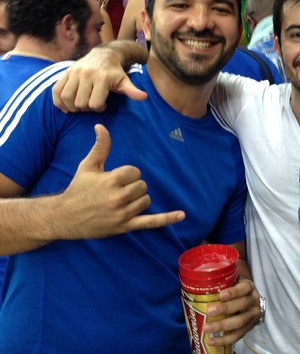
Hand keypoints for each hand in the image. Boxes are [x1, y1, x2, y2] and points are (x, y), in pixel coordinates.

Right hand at [52, 44, 147, 112]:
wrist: (104, 55)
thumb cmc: (115, 72)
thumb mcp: (125, 81)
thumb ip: (132, 91)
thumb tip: (144, 97)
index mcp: (101, 78)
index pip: (94, 104)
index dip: (99, 108)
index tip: (104, 104)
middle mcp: (86, 74)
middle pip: (80, 103)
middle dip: (86, 108)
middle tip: (92, 104)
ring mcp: (74, 73)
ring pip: (66, 98)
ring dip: (72, 106)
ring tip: (81, 104)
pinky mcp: (65, 73)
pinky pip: (56, 91)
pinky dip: (58, 101)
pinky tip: (67, 106)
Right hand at [57, 124, 185, 238]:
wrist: (64, 217)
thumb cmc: (78, 189)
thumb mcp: (88, 166)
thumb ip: (100, 147)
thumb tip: (102, 126)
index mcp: (111, 180)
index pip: (135, 172)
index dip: (127, 174)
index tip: (114, 179)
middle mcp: (118, 197)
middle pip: (143, 186)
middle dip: (132, 186)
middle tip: (116, 191)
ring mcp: (122, 213)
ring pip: (146, 200)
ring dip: (138, 199)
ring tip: (120, 201)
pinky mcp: (125, 226)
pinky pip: (151, 222)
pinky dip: (167, 219)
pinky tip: (181, 215)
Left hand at [202, 278, 262, 345]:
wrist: (249, 300)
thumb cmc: (235, 289)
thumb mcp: (233, 282)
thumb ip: (221, 282)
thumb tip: (199, 282)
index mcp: (249, 287)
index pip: (244, 288)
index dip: (233, 292)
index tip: (220, 295)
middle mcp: (254, 301)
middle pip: (243, 305)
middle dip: (225, 308)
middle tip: (209, 311)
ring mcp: (252, 316)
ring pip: (240, 322)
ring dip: (222, 326)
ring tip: (206, 328)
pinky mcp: (249, 328)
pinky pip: (237, 336)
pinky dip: (224, 340)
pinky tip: (211, 341)